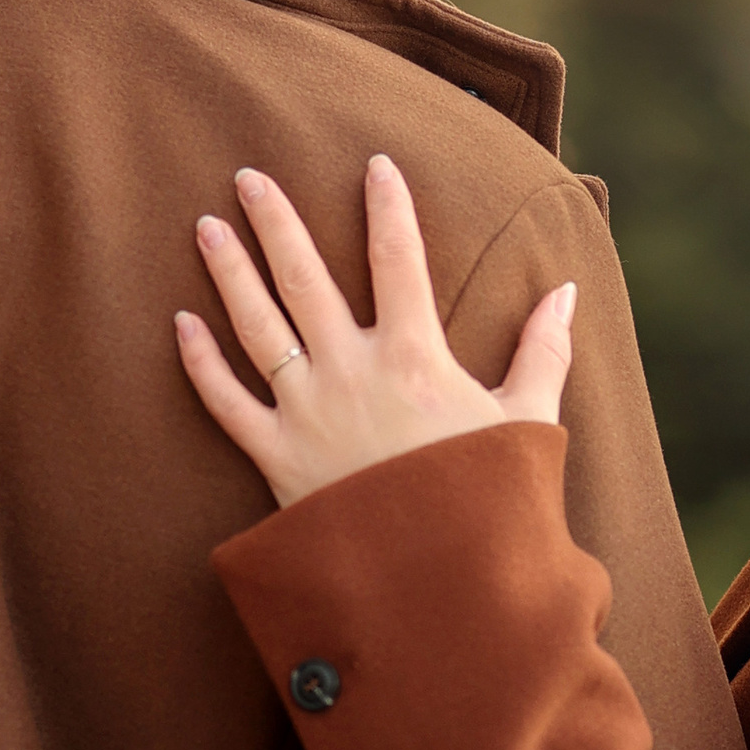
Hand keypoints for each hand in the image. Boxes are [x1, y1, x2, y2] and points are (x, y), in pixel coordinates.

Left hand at [176, 155, 576, 508]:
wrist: (438, 585)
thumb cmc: (488, 503)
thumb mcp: (527, 421)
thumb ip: (543, 351)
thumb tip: (568, 291)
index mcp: (414, 357)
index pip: (398, 259)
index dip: (387, 207)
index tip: (374, 165)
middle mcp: (352, 373)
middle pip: (305, 277)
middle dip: (275, 221)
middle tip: (247, 175)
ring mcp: (307, 413)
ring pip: (257, 326)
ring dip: (229, 271)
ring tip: (204, 225)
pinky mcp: (274, 457)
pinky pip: (227, 402)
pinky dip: (200, 363)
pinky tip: (180, 322)